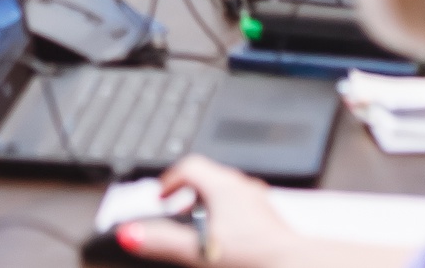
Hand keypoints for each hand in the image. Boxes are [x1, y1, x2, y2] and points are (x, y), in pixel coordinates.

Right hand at [115, 158, 312, 267]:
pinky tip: (225, 240)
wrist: (295, 266)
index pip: (190, 166)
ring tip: (198, 229)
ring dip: (207, 206)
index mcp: (224, 187)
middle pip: (208, 178)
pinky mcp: (268, 219)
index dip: (170, 180)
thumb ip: (162, 242)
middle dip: (187, 194)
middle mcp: (243, 188)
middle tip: (175, 213)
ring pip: (226, 193)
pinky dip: (226, 217)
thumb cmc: (254, 257)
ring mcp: (258, 202)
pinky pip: (241, 208)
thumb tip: (130, 234)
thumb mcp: (198, 251)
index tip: (160, 197)